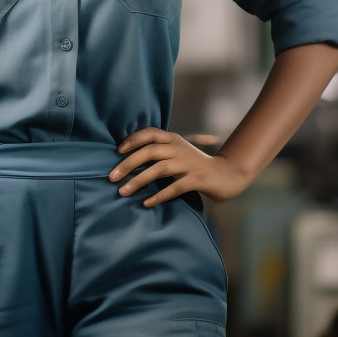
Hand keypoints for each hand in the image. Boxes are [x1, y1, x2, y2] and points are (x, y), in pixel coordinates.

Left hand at [109, 128, 251, 206]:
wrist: (225, 174)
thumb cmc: (194, 164)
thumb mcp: (177, 151)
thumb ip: (159, 150)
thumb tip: (128, 156)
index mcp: (173, 139)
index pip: (149, 133)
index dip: (132, 140)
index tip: (117, 151)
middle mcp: (179, 148)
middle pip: (149, 152)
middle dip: (128, 164)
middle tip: (111, 178)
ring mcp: (188, 163)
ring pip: (159, 169)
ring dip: (138, 181)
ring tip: (123, 192)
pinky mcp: (196, 179)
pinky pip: (174, 187)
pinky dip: (159, 195)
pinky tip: (147, 203)